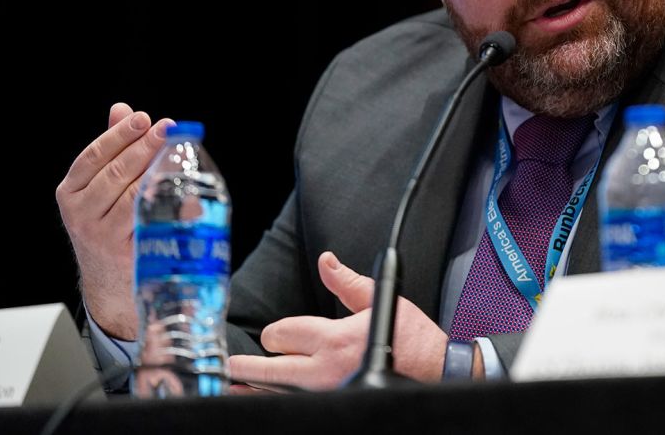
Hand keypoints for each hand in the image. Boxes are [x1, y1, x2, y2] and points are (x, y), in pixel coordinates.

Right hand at [55, 103, 173, 340]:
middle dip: (144, 147)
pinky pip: (150, 220)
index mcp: (70, 191)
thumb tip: (122, 109)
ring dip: (158, 170)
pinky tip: (185, 187)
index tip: (144, 117)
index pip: (94, 156)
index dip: (120, 134)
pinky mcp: (126, 252)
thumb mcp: (100, 186)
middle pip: (115, 173)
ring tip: (177, 150)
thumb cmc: (109, 222)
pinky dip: (169, 202)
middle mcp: (81, 213)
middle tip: (168, 128)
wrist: (109, 279)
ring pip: (133, 195)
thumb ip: (112, 149)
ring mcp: (102, 235)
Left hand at [229, 252, 448, 390]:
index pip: (283, 334)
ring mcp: (328, 392)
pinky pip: (292, 403)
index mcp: (335, 338)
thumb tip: (326, 261)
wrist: (436, 371)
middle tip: (228, 365)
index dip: (276, 333)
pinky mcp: (334, 401)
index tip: (277, 335)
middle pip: (269, 369)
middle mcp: (326, 370)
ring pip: (276, 392)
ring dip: (255, 387)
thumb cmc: (411, 337)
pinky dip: (276, 398)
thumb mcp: (380, 301)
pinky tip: (262, 396)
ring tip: (234, 384)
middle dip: (246, 366)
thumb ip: (346, 282)